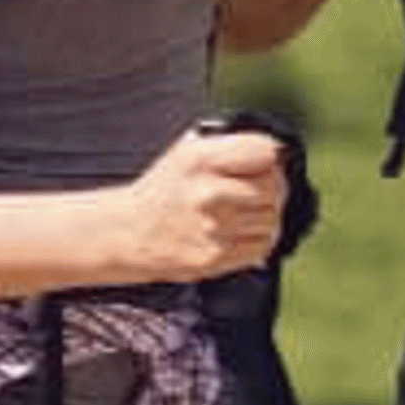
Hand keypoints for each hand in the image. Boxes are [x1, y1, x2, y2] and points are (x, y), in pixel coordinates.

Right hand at [117, 127, 286, 282]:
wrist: (127, 233)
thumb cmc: (165, 189)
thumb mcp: (187, 152)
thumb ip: (230, 147)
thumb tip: (277, 152)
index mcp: (200, 159)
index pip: (265, 151)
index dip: (271, 157)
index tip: (265, 164)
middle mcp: (207, 193)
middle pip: (274, 187)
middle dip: (273, 189)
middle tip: (259, 192)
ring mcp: (211, 228)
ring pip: (272, 218)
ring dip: (267, 216)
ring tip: (248, 214)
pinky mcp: (213, 258)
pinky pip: (262, 246)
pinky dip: (260, 240)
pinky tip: (243, 233)